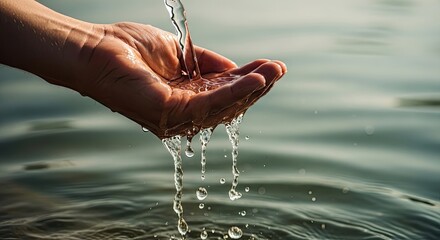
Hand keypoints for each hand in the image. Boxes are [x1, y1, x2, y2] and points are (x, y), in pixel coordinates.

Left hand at [72, 23, 285, 137]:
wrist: (94, 48)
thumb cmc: (129, 49)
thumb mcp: (178, 53)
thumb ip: (206, 63)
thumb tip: (236, 70)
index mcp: (184, 98)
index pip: (223, 93)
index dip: (247, 80)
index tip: (269, 66)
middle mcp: (182, 113)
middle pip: (228, 104)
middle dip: (255, 87)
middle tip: (278, 70)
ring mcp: (175, 117)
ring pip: (223, 106)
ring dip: (251, 89)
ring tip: (272, 72)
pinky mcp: (168, 114)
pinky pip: (209, 104)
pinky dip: (233, 91)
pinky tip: (253, 79)